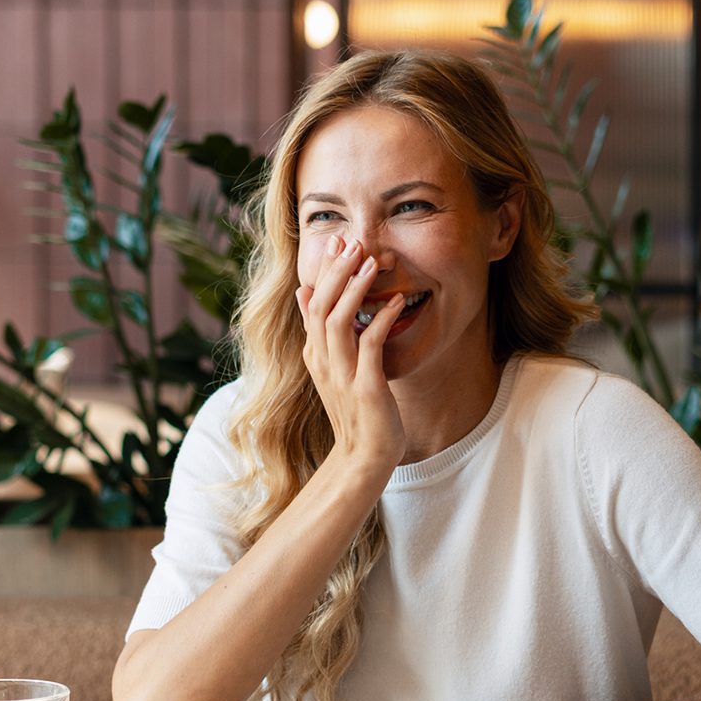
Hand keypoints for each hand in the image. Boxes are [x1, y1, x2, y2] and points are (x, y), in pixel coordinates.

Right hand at [296, 235, 408, 473]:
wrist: (363, 457)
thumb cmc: (356, 413)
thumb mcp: (332, 368)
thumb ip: (320, 334)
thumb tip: (304, 294)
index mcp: (315, 355)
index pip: (312, 304)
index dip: (324, 272)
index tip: (336, 242)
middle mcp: (323, 361)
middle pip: (320, 306)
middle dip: (336, 271)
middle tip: (351, 243)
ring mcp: (342, 374)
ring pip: (339, 320)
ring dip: (355, 288)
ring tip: (372, 262)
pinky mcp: (365, 387)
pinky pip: (371, 345)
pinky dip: (382, 320)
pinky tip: (397, 302)